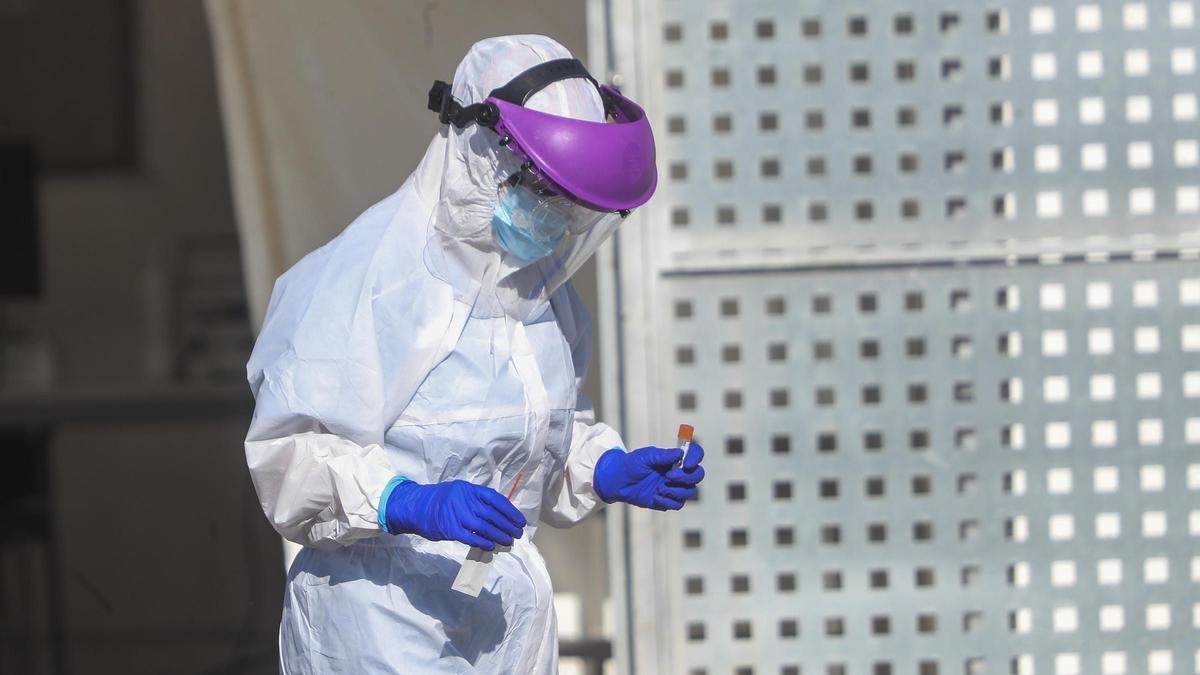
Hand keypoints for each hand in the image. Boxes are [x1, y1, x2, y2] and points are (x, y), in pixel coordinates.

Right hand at [383, 480, 526, 549]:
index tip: (519, 520)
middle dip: (508, 525)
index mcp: (469, 490)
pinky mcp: (450, 530)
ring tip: (508, 541)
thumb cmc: (440, 499)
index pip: (495, 499)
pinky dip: (483, 542)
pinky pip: (471, 538)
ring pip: (484, 527)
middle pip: (493, 515)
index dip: (510, 510)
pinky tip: (491, 546)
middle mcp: (465, 501)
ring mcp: (457, 515)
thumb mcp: (459, 492)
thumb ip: (476, 500)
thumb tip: (497, 514)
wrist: (416, 507)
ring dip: (499, 536)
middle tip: (517, 533)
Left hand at [593, 443, 705, 509]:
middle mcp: (678, 473)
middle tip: (669, 476)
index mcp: (674, 459)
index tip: (687, 463)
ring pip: (690, 492)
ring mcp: (673, 487)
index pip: (695, 454)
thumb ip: (663, 456)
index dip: (696, 457)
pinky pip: (678, 504)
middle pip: (698, 475)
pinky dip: (668, 501)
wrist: (618, 481)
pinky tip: (655, 496)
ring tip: (660, 488)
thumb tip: (680, 454)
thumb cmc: (632, 464)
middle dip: (687, 477)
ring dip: (677, 490)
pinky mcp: (667, 500)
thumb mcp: (646, 456)